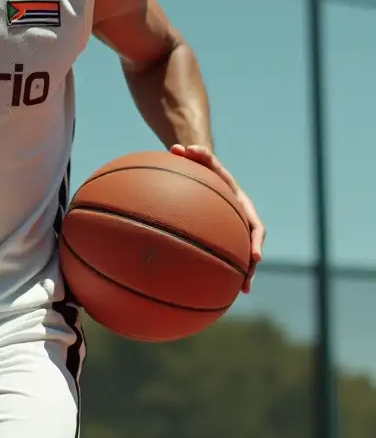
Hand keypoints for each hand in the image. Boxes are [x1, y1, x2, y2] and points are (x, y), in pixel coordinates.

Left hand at [170, 143, 264, 291]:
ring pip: (243, 253)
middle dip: (253, 262)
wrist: (207, 176)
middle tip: (250, 279)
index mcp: (242, 205)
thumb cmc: (204, 169)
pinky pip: (226, 254)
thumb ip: (197, 154)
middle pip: (253, 242)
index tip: (255, 255)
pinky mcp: (225, 236)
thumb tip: (180, 146)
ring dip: (245, 272)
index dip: (255, 241)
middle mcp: (243, 219)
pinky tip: (216, 289)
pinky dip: (224, 271)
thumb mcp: (204, 162)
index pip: (254, 224)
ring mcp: (236, 229)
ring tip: (242, 291)